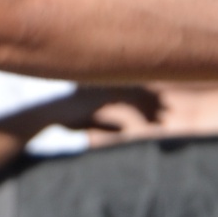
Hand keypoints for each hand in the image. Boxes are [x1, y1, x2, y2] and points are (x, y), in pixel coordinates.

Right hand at [41, 84, 164, 132]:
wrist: (49, 113)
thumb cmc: (67, 118)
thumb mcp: (90, 123)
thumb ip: (108, 126)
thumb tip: (126, 130)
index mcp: (106, 89)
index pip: (133, 91)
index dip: (148, 100)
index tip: (161, 111)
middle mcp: (109, 86)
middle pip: (138, 91)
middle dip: (153, 102)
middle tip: (167, 114)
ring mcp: (107, 90)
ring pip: (136, 97)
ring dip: (150, 109)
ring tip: (162, 121)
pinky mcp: (105, 97)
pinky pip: (128, 103)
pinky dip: (140, 113)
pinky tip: (148, 124)